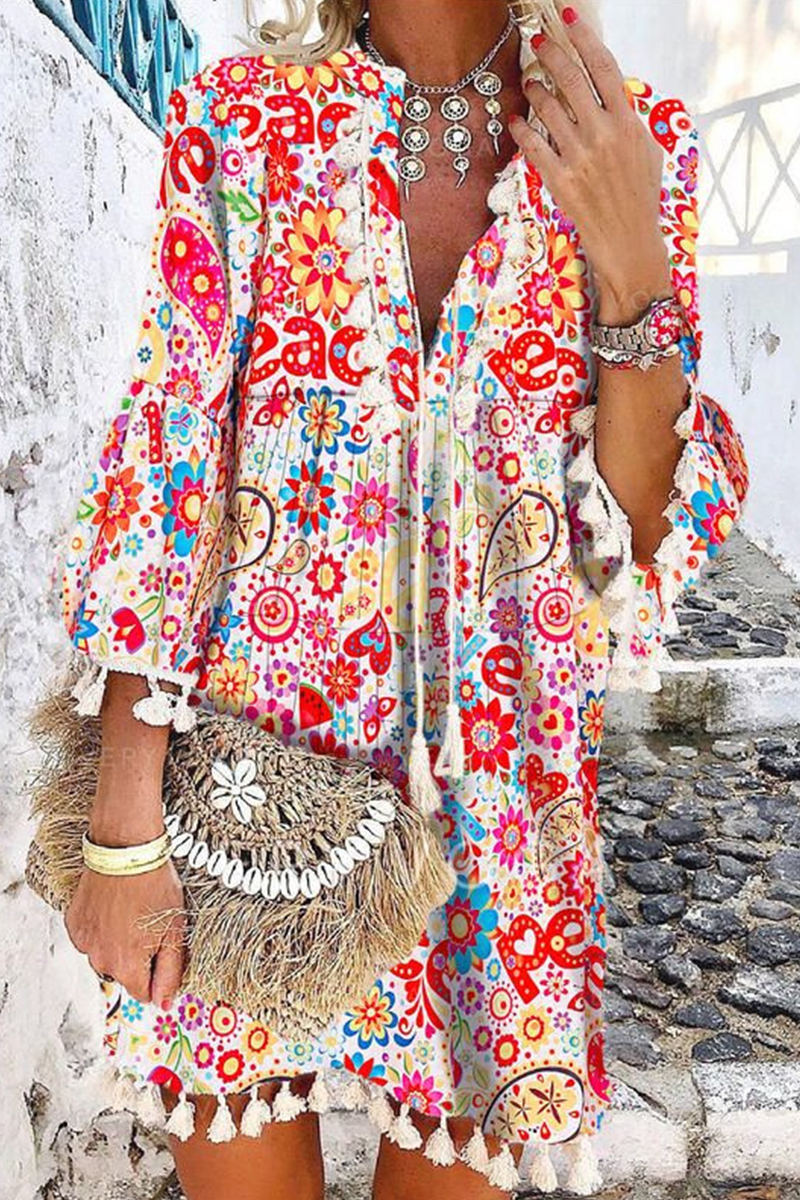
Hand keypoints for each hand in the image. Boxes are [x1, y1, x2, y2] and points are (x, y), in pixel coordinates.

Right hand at [65, 859, 185, 1008]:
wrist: (125, 851)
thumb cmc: (154, 886)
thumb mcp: (175, 931)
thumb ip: (170, 973)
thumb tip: (164, 1004)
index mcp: (127, 966)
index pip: (143, 993)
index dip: (157, 974)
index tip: (162, 950)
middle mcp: (100, 960)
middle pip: (123, 974)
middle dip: (137, 957)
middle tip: (149, 925)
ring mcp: (84, 942)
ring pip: (105, 955)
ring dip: (117, 942)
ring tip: (130, 912)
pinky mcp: (74, 924)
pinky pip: (91, 937)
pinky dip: (101, 928)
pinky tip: (114, 907)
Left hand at [510, 8, 671, 323]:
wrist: (629, 242)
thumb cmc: (640, 198)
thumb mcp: (646, 153)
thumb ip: (629, 121)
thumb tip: (615, 95)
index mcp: (628, 124)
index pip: (604, 69)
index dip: (585, 40)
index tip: (570, 20)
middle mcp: (604, 136)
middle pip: (572, 81)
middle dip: (552, 55)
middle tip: (538, 41)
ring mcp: (580, 158)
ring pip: (549, 109)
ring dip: (535, 90)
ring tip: (529, 82)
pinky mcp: (560, 180)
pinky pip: (534, 145)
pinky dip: (522, 128)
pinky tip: (516, 119)